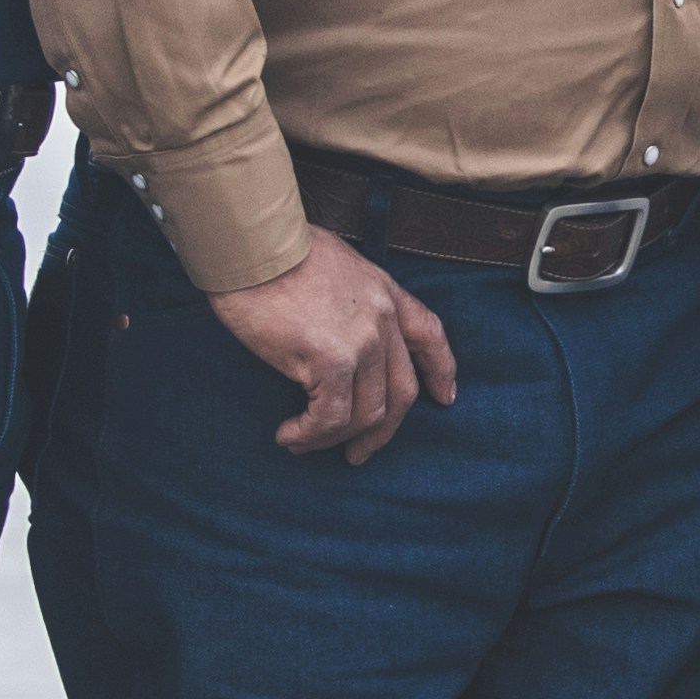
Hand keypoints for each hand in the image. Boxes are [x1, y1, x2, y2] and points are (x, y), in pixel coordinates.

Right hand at [211, 229, 459, 461]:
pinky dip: (311, 435)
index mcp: (386, 293)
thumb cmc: (279, 253)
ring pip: (368, 414)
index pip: (430, 335)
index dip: (441, 370)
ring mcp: (361, 342)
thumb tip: (336, 328)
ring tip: (304, 442)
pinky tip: (290, 435)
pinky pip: (331, 418)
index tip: (445, 397)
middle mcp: (382, 320)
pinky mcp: (329, 361)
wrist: (254, 246)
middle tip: (359, 452)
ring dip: (335, 438)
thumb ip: (352, 298)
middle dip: (383, 431)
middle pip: (402, 391)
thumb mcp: (337, 265)